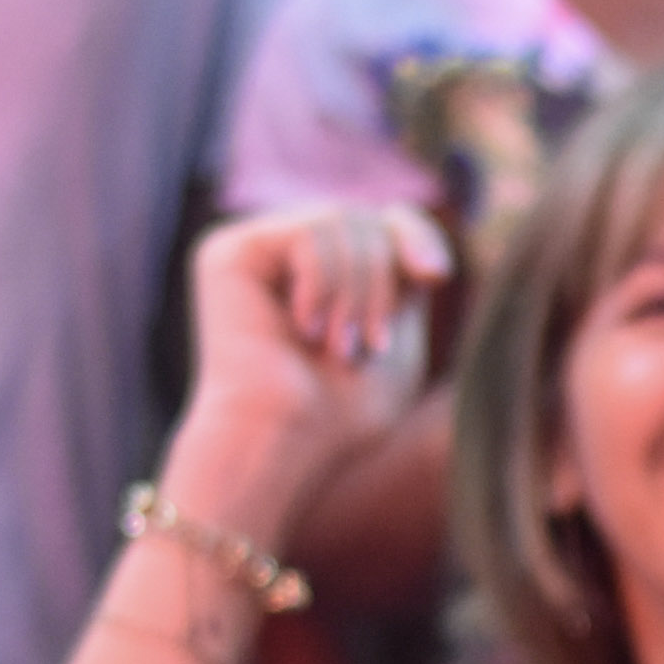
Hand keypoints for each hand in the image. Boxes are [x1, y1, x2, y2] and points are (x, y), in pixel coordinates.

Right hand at [163, 203, 449, 538]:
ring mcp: (255, 251)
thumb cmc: (339, 414)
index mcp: (324, 275)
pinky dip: (324, 283)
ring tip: (339, 348)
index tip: (434, 276)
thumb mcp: (395, 336)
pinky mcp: (229, 252)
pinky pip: (309, 232)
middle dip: (383, 283)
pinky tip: (304, 330)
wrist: (285, 443)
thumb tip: (408, 223)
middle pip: (367, 220)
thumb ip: (402, 276)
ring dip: (357, 291)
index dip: (415, 238)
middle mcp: (285, 258)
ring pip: (342, 219)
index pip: (383, 222)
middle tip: (367, 348)